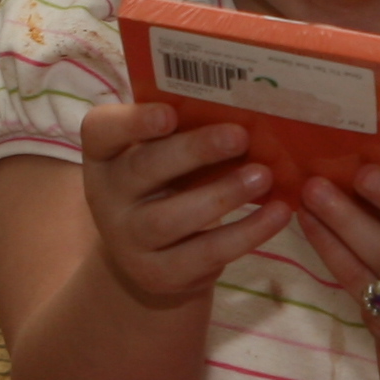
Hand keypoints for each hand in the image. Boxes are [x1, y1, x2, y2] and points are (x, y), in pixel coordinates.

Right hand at [78, 102, 291, 305]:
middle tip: (240, 136)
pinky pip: (204, 253)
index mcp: (105, 155)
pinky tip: (277, 213)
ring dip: (222, 194)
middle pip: (143, 169)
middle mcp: (107, 197)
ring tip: (263, 176)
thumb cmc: (168, 185)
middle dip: (193, 151)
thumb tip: (248, 106)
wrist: (154, 256)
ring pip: (171, 217)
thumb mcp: (163, 156)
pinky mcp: (159, 274)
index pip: (101, 131)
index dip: (133, 122)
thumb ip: (185, 130)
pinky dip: (245, 233)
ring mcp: (129, 240)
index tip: (170, 114)